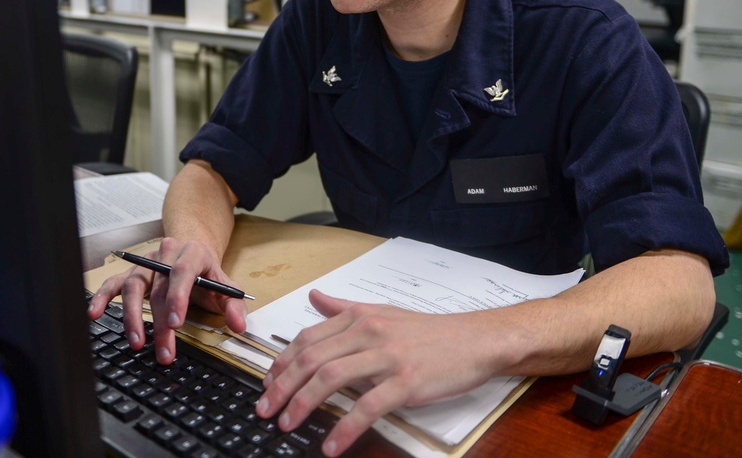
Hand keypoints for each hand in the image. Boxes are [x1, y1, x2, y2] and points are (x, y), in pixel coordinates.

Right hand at [88, 236, 247, 363]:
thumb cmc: (207, 273)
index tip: (175, 323)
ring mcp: (146, 263)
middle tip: (163, 352)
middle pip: (159, 288)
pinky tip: (94, 313)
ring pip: (134, 286)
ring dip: (133, 316)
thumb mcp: (226, 286)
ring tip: (136, 342)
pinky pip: (114, 283)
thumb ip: (234, 305)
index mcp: (192, 253)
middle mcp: (165, 255)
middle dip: (160, 323)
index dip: (178, 297)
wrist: (191, 250)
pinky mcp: (132, 272)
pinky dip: (103, 298)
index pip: (182, 272)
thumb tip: (238, 325)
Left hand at [256, 290, 498, 456]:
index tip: (267, 383)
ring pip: (331, 379)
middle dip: (282, 386)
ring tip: (287, 424)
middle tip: (266, 409)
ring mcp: (387, 356)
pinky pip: (367, 406)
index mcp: (359, 317)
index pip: (308, 338)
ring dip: (303, 404)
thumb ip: (344, 308)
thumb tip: (314, 297)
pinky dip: (345, 428)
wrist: (475, 340)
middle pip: (312, 359)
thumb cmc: (429, 332)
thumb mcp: (382, 312)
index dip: (282, 362)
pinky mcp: (406, 382)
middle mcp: (368, 332)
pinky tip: (331, 445)